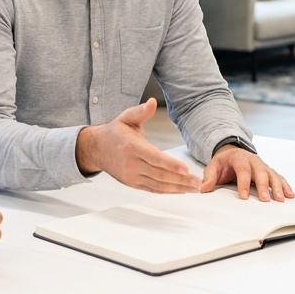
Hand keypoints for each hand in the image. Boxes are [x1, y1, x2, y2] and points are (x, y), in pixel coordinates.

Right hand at [74, 98, 199, 193]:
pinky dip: (167, 191)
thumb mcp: (126, 117)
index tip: (185, 169)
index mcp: (132, 147)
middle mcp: (131, 164)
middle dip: (180, 179)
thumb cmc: (114, 133)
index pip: (154, 157)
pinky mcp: (133, 183)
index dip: (170, 164)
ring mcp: (132, 176)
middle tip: (197, 182)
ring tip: (194, 188)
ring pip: (158, 185)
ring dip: (177, 188)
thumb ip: (141, 111)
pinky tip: (180, 190)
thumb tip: (152, 102)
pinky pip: (152, 189)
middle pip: (159, 174)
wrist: (97, 149)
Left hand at [200, 146, 294, 201]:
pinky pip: (278, 177)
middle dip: (264, 186)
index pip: (242, 170)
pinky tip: (290, 194)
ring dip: (277, 187)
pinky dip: (285, 186)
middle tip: (265, 200)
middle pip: (260, 172)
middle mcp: (253, 161)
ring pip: (272, 175)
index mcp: (239, 158)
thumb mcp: (213, 167)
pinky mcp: (268, 171)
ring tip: (281, 199)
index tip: (243, 196)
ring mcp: (262, 166)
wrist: (231, 152)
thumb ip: (209, 177)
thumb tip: (203, 189)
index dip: (243, 183)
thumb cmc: (223, 162)